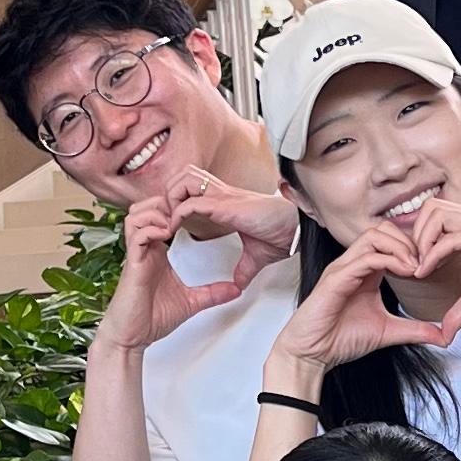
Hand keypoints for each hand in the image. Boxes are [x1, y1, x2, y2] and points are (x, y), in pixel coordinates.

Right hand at [101, 199, 248, 356]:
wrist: (132, 338)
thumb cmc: (152, 319)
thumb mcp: (192, 301)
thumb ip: (212, 293)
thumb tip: (235, 290)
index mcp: (157, 252)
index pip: (161, 217)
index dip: (177, 208)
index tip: (198, 212)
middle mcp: (145, 249)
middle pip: (145, 208)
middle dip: (165, 202)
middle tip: (185, 210)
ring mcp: (136, 255)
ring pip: (136, 215)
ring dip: (155, 212)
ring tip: (174, 221)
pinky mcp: (131, 265)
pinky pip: (136, 235)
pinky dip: (151, 229)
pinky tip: (166, 234)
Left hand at [159, 167, 299, 271]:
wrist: (295, 227)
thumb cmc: (282, 233)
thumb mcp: (256, 255)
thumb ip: (244, 268)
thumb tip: (240, 284)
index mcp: (225, 203)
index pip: (192, 189)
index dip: (178, 202)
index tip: (172, 225)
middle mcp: (220, 195)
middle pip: (182, 176)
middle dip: (169, 195)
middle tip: (165, 219)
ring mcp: (220, 197)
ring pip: (182, 181)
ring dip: (171, 199)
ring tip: (169, 221)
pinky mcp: (223, 205)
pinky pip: (189, 203)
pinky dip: (177, 215)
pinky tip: (175, 229)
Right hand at [281, 204, 460, 370]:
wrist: (312, 354)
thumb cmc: (341, 339)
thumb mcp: (389, 332)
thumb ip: (415, 329)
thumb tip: (444, 335)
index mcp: (365, 270)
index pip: (391, 241)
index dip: (415, 247)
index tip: (433, 265)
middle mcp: (353, 264)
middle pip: (384, 230)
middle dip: (410, 242)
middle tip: (427, 263)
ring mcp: (343, 268)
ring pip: (374, 236)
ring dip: (401, 247)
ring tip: (417, 267)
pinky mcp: (335, 279)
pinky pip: (365, 257)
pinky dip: (389, 260)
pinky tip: (406, 273)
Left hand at [394, 197, 460, 330]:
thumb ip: (459, 312)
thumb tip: (444, 334)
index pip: (434, 215)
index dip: (418, 237)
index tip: (414, 265)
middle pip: (431, 207)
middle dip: (415, 234)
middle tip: (414, 263)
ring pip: (437, 214)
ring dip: (422, 240)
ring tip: (421, 267)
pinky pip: (452, 238)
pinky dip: (433, 254)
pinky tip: (427, 272)